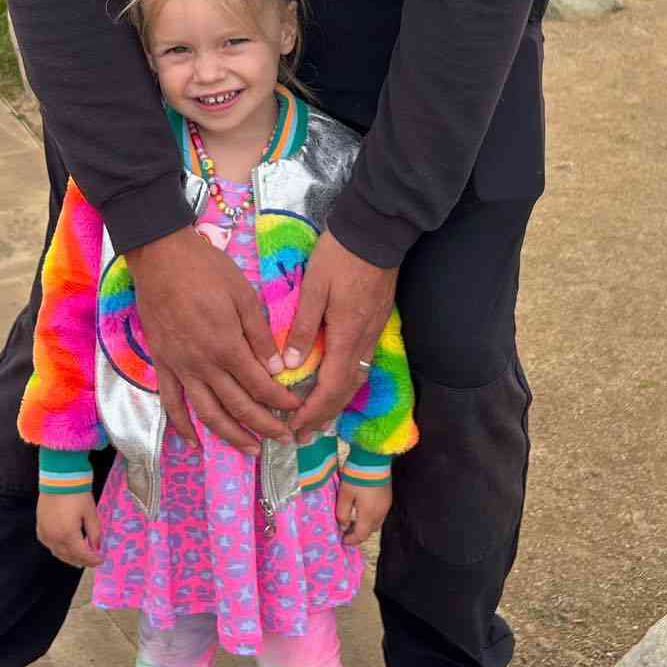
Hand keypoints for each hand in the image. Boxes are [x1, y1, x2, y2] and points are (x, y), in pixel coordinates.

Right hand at [36, 492, 103, 568]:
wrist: (59, 478)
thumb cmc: (77, 494)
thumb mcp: (90, 512)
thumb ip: (94, 532)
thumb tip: (97, 546)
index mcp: (68, 535)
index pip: (82, 555)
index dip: (92, 560)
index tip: (100, 560)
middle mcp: (54, 538)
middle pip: (69, 556)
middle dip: (82, 560)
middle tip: (92, 560)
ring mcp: (45, 533)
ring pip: (58, 553)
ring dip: (69, 557)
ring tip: (79, 558)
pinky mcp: (40, 527)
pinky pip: (49, 544)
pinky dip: (58, 549)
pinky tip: (64, 547)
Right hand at [129, 226, 300, 454]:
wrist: (161, 257)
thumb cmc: (206, 270)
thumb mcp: (243, 295)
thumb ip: (259, 335)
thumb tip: (276, 369)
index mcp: (226, 346)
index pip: (259, 385)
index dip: (280, 401)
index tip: (296, 410)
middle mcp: (203, 364)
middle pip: (237, 405)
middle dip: (264, 425)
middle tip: (284, 439)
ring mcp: (180, 367)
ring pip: (206, 413)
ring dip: (230, 435)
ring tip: (251, 450)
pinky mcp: (162, 364)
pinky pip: (171, 403)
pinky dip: (182, 427)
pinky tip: (196, 443)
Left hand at [283, 230, 398, 443]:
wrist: (377, 232)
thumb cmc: (340, 256)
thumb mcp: (314, 287)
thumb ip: (302, 327)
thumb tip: (289, 366)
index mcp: (345, 335)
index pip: (329, 387)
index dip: (312, 412)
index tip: (294, 428)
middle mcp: (363, 341)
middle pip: (345, 391)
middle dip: (324, 416)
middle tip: (303, 434)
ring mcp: (373, 333)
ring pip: (356, 379)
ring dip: (336, 402)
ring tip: (317, 418)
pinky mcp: (377, 323)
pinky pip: (361, 364)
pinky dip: (346, 383)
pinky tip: (334, 384)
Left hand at [336, 478, 390, 546]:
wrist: (374, 458)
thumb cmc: (357, 476)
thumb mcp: (344, 494)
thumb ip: (343, 513)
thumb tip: (343, 526)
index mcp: (369, 515)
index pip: (361, 535)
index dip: (351, 540)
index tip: (342, 540)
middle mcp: (380, 513)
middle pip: (370, 530)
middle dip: (359, 533)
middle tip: (347, 531)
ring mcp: (386, 504)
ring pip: (376, 522)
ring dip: (365, 525)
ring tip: (354, 520)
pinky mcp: (388, 496)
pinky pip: (380, 513)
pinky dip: (371, 516)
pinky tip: (363, 509)